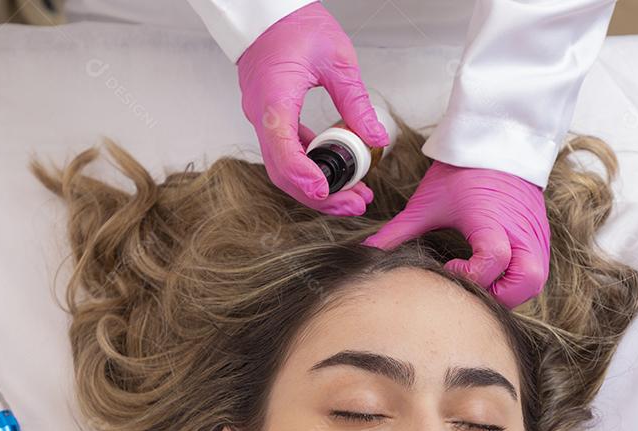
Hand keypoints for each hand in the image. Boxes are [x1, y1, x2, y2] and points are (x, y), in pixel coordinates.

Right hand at [236, 1, 388, 215]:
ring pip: (284, 167)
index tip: (326, 192)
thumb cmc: (294, 24)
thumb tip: (376, 138)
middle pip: (283, 171)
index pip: (282, 149)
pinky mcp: (270, 117)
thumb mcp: (336, 59)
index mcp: (274, 98)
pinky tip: (337, 171)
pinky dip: (310, 166)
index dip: (303, 177)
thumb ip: (356, 102)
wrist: (266, 11)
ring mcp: (263, 118)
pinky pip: (286, 151)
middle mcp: (261, 114)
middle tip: (354, 204)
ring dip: (316, 185)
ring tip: (353, 195)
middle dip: (319, 195)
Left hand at [362, 161, 551, 308]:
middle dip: (501, 296)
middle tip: (472, 288)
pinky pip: (537, 268)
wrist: (497, 140)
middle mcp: (520, 229)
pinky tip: (494, 273)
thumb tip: (369, 253)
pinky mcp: (539, 235)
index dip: (472, 275)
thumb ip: (399, 231)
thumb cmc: (462, 171)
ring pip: (536, 280)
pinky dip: (517, 279)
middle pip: (528, 280)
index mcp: (491, 218)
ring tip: (482, 282)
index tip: (450, 268)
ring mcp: (534, 233)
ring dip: (510, 290)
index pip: (494, 259)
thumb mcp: (428, 202)